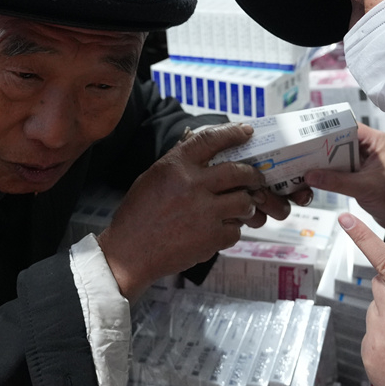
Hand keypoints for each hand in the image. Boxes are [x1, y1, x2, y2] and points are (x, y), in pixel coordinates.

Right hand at [97, 123, 288, 301]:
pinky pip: (236, 230)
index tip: (246, 131)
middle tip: (256, 177)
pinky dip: (232, 230)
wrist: (129, 254)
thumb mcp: (153, 177)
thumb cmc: (138, 215)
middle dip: (253, 175)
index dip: (233, 132)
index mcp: (176, 166)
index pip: (211, 139)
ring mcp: (204, 212)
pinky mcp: (211, 238)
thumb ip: (179, 161)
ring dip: (246, 204)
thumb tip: (197, 140)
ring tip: (240, 208)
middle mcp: (192, 185)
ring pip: (244, 202)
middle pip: (238, 171)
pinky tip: (220, 230)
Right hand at [304, 123, 384, 236]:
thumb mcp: (365, 188)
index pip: (349, 127)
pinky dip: (330, 172)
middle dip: (322, 146)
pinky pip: (342, 169)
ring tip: (303, 161)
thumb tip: (310, 175)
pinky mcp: (362, 174)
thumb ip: (336, 181)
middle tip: (301, 149)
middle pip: (341, 140)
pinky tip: (316, 175)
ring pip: (340, 155)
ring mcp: (366, 162)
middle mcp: (372, 148)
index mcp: (378, 142)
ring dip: (325, 160)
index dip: (329, 130)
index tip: (309, 134)